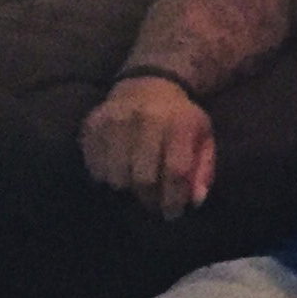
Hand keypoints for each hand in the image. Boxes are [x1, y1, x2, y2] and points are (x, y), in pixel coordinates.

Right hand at [79, 75, 215, 218]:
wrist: (147, 84)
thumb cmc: (179, 119)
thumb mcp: (203, 138)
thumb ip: (203, 169)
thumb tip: (195, 201)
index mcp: (179, 123)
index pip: (175, 171)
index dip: (173, 198)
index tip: (172, 213)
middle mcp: (146, 119)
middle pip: (142, 177)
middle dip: (148, 199)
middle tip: (152, 204)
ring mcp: (115, 120)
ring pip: (115, 175)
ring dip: (125, 189)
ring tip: (134, 186)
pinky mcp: (93, 124)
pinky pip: (93, 165)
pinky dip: (104, 176)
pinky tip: (116, 171)